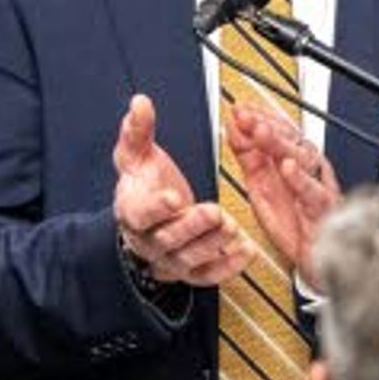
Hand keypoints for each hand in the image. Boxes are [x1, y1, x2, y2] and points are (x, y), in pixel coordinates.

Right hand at [112, 94, 248, 286]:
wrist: (143, 221)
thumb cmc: (143, 186)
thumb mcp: (136, 156)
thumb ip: (138, 131)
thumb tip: (140, 103)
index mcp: (133, 211)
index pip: (140, 214)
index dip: (156, 208)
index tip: (173, 197)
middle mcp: (149, 240)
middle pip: (168, 239)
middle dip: (193, 226)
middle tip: (214, 212)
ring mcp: (169, 258)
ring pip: (189, 259)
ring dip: (212, 244)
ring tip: (232, 227)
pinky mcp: (189, 271)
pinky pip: (207, 276)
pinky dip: (227, 267)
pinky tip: (246, 251)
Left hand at [219, 96, 340, 281]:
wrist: (315, 258)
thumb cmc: (294, 224)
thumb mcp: (261, 186)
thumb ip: (248, 156)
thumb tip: (232, 126)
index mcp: (291, 160)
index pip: (279, 130)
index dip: (259, 117)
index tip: (240, 109)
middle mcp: (307, 169)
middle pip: (291, 139)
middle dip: (267, 125)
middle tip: (247, 117)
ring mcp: (318, 186)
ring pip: (304, 159)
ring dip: (281, 145)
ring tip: (261, 133)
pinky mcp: (324, 209)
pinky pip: (315, 192)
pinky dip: (301, 179)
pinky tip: (287, 168)